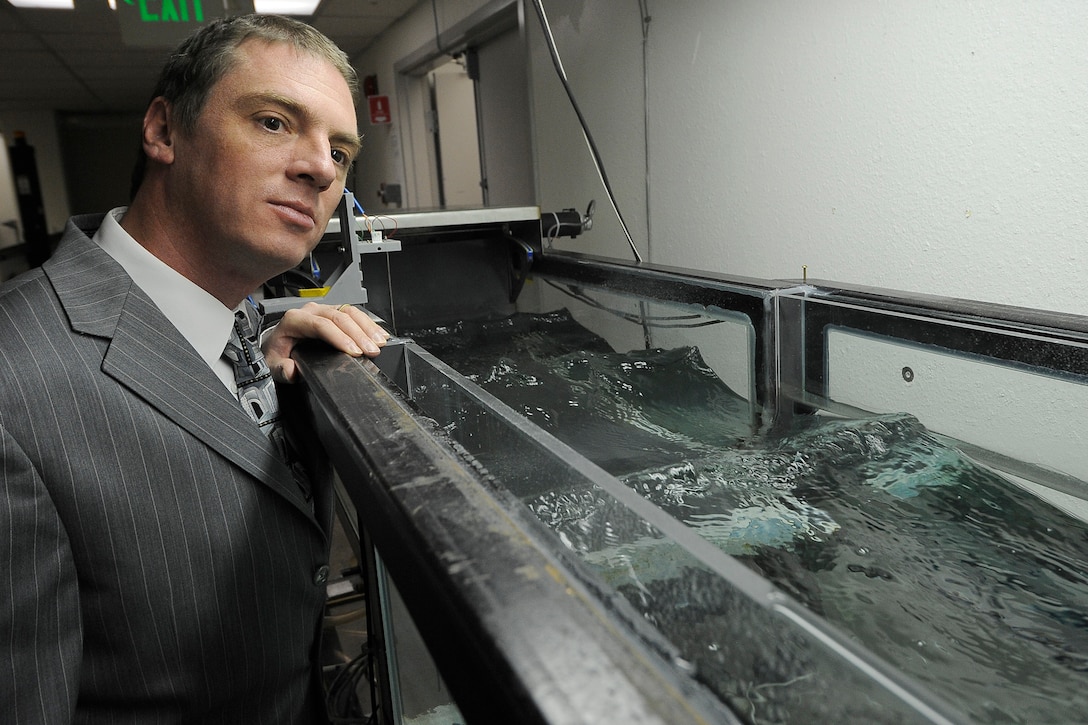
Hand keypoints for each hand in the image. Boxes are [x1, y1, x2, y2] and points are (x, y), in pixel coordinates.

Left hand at [263, 302, 388, 382]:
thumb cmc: (277, 352)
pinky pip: (354, 313)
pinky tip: (379, 334)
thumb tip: (292, 370)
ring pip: (349, 312)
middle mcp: (310, 311)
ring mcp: (324, 310)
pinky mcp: (334, 313)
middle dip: (359, 334)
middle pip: (339, 317)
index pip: (321, 325)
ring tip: (379, 343)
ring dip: (367, 327)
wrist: (277, 344)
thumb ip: (281, 370)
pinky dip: (369, 324)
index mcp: (294, 319)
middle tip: (372, 350)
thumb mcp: (273, 364)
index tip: (354, 352)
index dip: (340, 337)